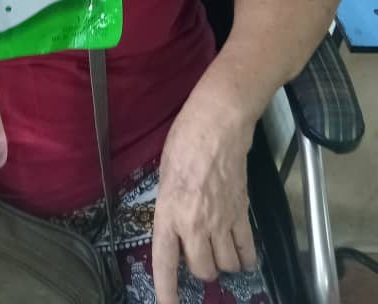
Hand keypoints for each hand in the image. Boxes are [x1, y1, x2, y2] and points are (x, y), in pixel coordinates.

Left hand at [151, 97, 256, 303]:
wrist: (217, 125)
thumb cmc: (184, 141)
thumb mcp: (165, 174)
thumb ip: (170, 204)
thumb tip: (175, 223)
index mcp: (169, 212)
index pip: (165, 261)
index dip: (166, 290)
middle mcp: (195, 223)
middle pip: (202, 269)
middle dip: (200, 269)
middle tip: (197, 255)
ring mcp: (221, 221)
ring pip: (226, 265)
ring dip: (222, 264)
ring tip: (218, 252)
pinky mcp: (242, 213)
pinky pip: (247, 250)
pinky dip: (246, 259)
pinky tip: (242, 257)